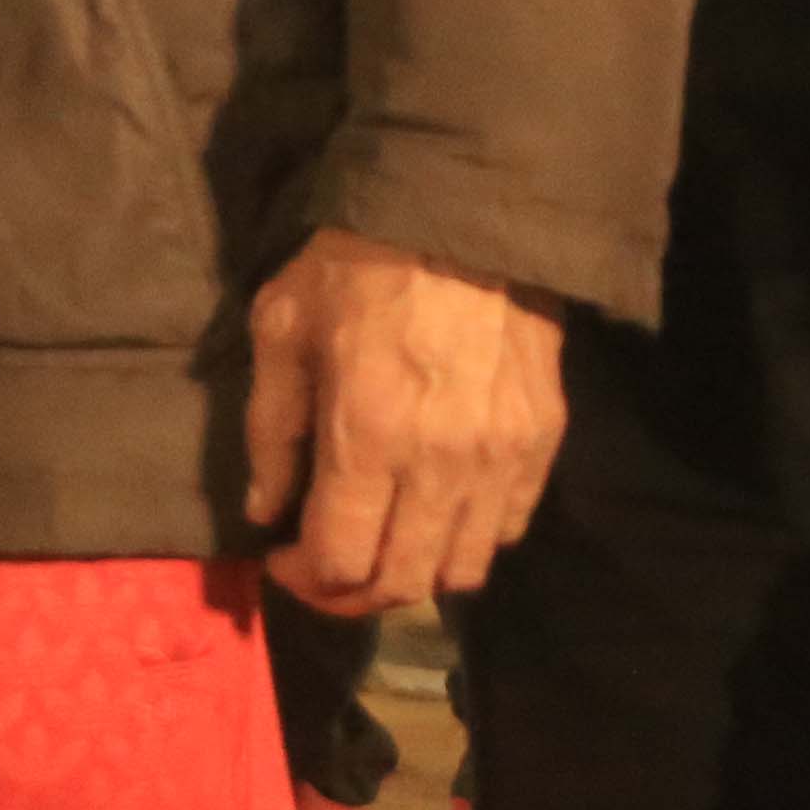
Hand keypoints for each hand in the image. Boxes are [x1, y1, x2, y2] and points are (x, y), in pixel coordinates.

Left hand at [242, 227, 568, 612]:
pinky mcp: (544, 445)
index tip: (281, 561)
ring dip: (414, 573)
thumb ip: (271, 431)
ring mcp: (501, 460)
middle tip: (324, 568)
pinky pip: (508, 529)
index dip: (305, 579)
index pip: (341, 559)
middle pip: (403, 583)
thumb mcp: (281, 331)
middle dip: (353, 592)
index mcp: (367, 437)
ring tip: (380, 543)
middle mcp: (441, 466)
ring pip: (462, 570)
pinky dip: (468, 539)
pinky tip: (434, 512)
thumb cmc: (355, 267)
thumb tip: (265, 512)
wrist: (464, 217)